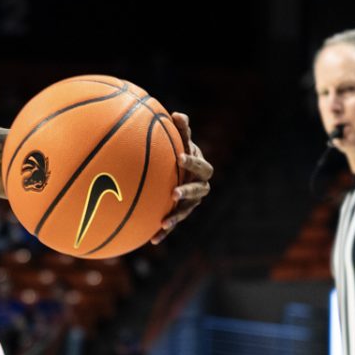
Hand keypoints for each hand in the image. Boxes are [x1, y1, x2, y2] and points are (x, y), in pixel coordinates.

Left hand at [151, 112, 212, 244]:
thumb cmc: (179, 152)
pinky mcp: (181, 214)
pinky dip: (164, 232)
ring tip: (164, 221)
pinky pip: (173, 223)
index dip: (192, 163)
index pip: (201, 167)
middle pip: (198, 191)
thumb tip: (177, 114)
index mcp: (201, 169)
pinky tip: (153, 240)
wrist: (181, 171)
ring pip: (186, 211)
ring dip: (176, 216)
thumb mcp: (181, 142)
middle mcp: (200, 187)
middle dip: (187, 192)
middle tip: (174, 192)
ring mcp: (191, 203)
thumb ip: (181, 131)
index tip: (179, 158)